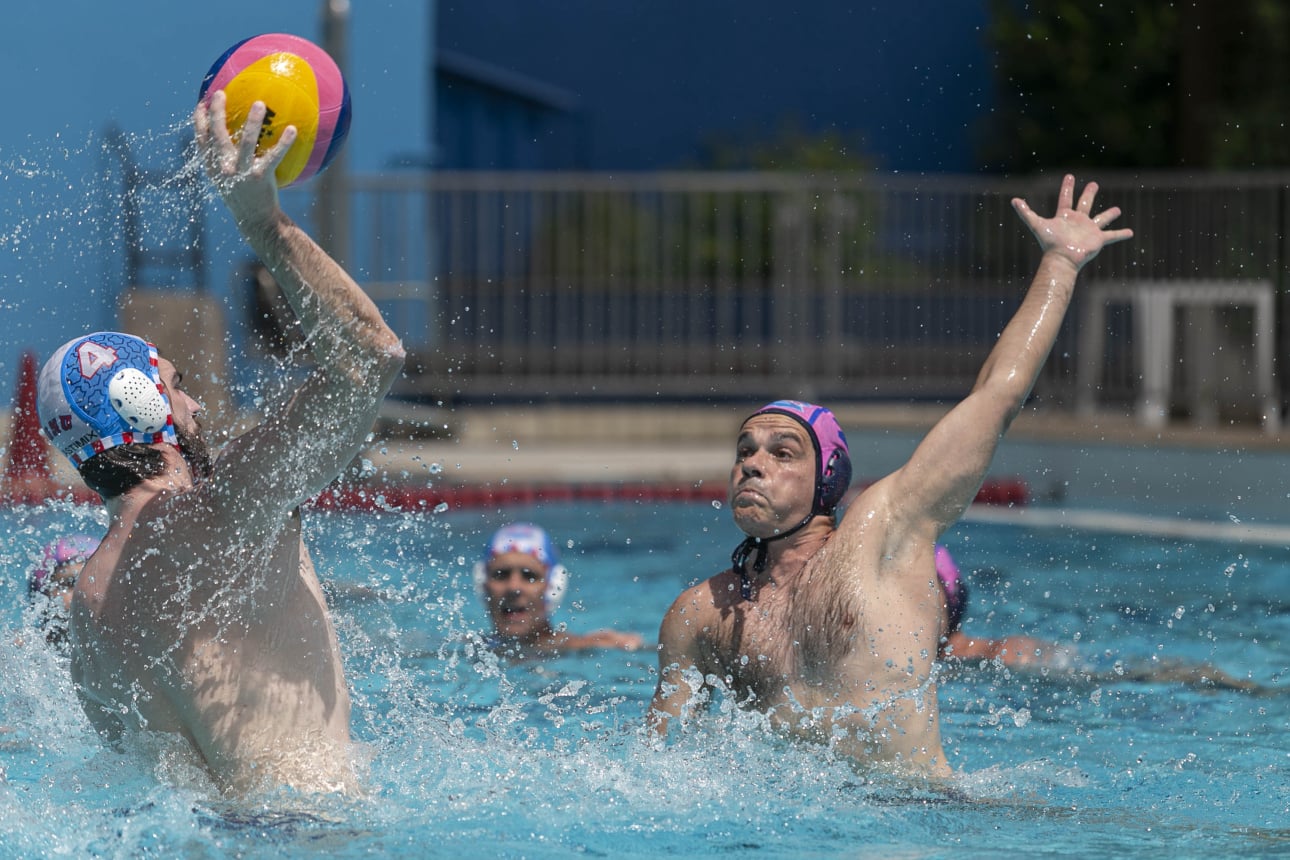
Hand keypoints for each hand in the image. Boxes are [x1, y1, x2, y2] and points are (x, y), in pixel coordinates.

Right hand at [193, 90, 294, 228]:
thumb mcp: (229, 180)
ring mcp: (241, 173)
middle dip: (217, 112)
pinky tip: (292, 129)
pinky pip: (273, 156)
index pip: (201, 140)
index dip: (199, 121)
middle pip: (217, 135)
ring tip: (259, 103)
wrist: (256, 221)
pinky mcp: (260, 178)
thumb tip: (235, 137)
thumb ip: (226, 160)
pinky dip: (283, 143)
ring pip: (245, 142)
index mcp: (213, 168)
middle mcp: (224, 168)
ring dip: (253, 122)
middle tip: (221, 93)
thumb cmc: (244, 198)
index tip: (201, 104)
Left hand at [1011, 174, 1132, 270]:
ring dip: (1109, 214)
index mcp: (1064, 217)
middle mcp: (1078, 222)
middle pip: (1085, 204)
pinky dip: (1120, 234)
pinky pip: (1112, 236)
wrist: (1062, 258)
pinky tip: (1130, 232)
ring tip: (1117, 210)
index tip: (1070, 176)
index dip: (1067, 187)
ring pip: (1101, 219)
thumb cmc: (1050, 242)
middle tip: (1094, 184)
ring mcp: (1089, 230)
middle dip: (1089, 193)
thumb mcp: (1036, 224)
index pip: (1066, 198)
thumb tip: (1013, 200)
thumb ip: (1025, 212)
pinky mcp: (1098, 239)